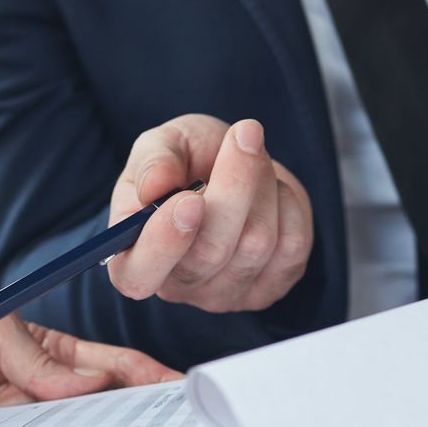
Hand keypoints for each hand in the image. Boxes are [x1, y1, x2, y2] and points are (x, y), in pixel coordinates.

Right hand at [106, 114, 313, 312]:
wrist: (233, 168)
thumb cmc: (186, 162)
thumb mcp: (161, 144)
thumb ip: (152, 160)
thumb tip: (154, 187)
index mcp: (135, 258)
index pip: (140, 275)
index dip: (164, 243)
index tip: (191, 199)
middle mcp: (178, 286)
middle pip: (211, 252)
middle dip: (234, 185)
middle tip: (244, 133)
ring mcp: (227, 293)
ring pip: (256, 243)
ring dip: (262, 183)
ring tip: (252, 155)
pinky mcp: (271, 287)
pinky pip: (292, 245)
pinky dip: (287, 201)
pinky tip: (271, 190)